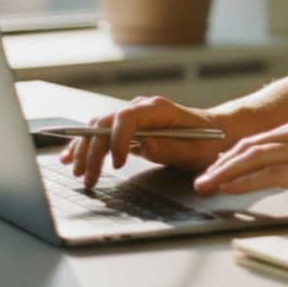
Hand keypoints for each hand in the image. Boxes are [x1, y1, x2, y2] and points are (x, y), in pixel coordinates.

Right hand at [59, 95, 233, 187]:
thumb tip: (145, 144)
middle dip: (94, 150)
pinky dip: (84, 144)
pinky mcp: (128, 128)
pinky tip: (70, 157)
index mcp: (160, 109)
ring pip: (98, 126)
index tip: (118, 164)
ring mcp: (134, 116)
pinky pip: (101, 133)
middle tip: (89, 178)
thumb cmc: (208, 142)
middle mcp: (143, 108)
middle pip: (106, 122)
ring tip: (79, 173)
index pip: (127, 116)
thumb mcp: (196, 149)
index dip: (118, 138)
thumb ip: (171, 146)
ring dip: (85, 149)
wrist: (217, 133)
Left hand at [192, 116, 287, 204]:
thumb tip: (281, 171)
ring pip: (255, 156)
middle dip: (220, 163)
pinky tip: (231, 187)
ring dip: (226, 172)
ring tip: (206, 185)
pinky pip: (272, 172)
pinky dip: (246, 180)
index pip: (258, 139)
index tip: (214, 169)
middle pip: (250, 145)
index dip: (231, 154)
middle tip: (201, 180)